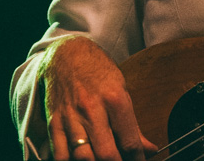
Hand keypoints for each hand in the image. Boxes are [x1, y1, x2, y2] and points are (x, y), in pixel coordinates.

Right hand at [38, 35, 158, 160]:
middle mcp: (92, 110)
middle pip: (106, 154)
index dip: (138, 159)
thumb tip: (150, 149)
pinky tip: (81, 160)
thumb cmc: (98, 71)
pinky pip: (59, 154)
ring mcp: (70, 118)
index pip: (130, 141)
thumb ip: (133, 125)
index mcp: (114, 99)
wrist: (67, 54)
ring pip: (82, 157)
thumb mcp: (123, 90)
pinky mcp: (54, 123)